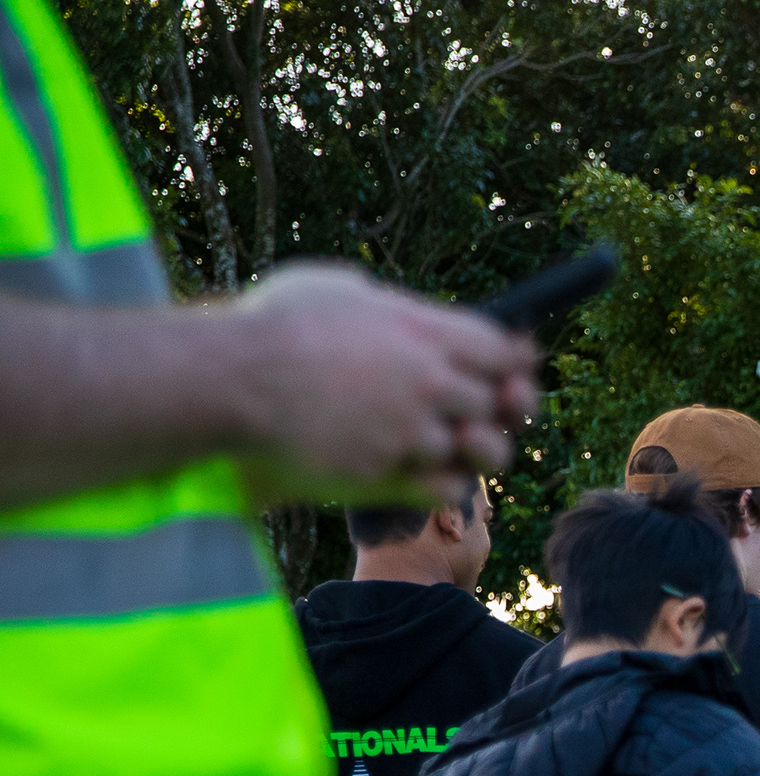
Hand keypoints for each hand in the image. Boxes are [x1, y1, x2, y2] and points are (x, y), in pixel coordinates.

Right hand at [217, 262, 536, 500]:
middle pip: (498, 403)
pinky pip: (449, 488)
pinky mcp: (389, 472)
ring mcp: (411, 431)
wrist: (228, 380)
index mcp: (422, 332)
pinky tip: (432, 472)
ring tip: (457, 443)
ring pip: (482, 451)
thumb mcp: (334, 287)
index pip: (504, 350)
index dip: (515, 363)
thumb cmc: (271, 327)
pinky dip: (449, 483)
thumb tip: (405, 309)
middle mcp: (428, 382)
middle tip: (480, 413)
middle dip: (493, 409)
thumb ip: (385, 302)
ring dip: (475, 450)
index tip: (514, 370)